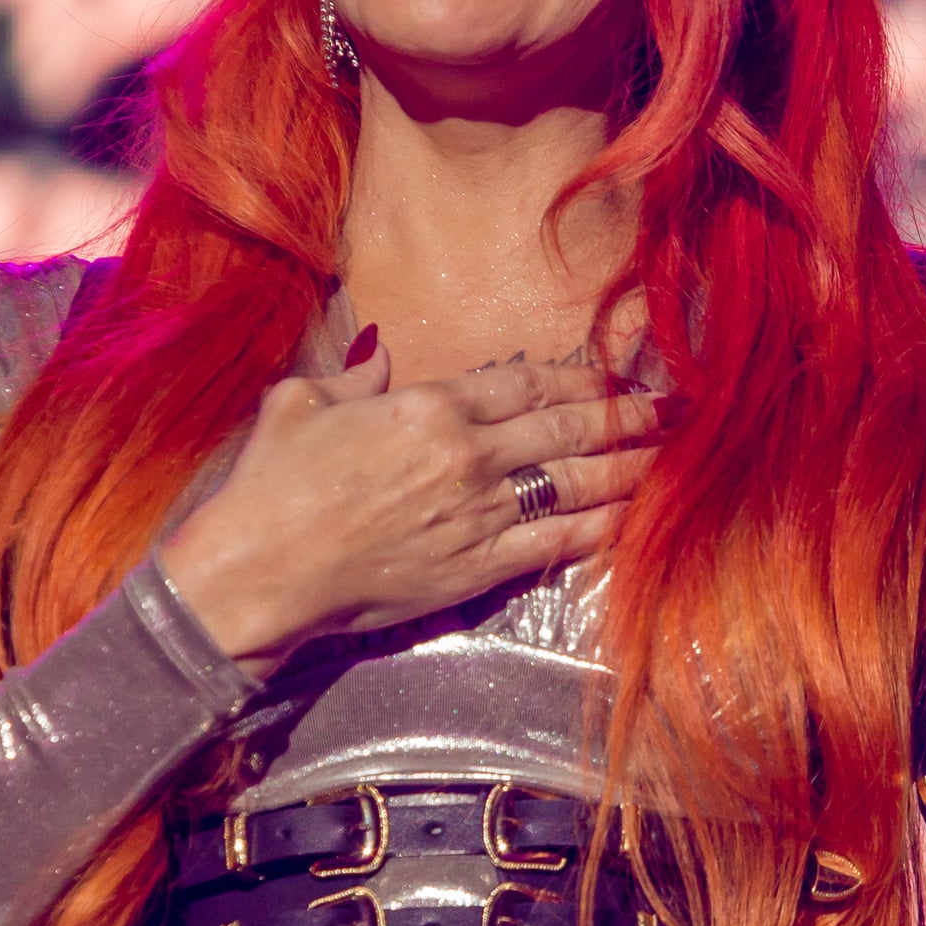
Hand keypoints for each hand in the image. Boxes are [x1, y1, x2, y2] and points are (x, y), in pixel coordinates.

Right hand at [157, 337, 665, 667]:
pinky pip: (556, 542)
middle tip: (666, 411)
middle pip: (566, 427)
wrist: (259, 570)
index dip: (575, 376)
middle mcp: (467, 455)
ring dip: (626, 468)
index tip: (609, 374)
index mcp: (429, 406)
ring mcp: (477, 514)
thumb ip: (352, 377)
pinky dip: (599, 528)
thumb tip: (378, 355)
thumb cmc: (268, 486)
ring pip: (574, 483)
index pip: (524, 383)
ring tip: (666, 458)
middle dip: (622, 416)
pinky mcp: (477, 569)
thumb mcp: (299, 404)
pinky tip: (629, 519)